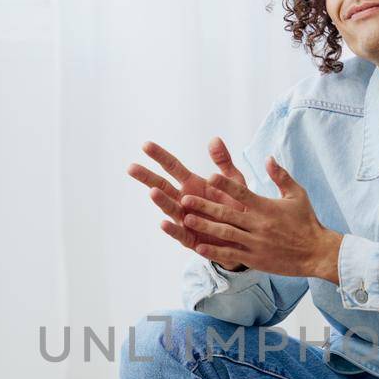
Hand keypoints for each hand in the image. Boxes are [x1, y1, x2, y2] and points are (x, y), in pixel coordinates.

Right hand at [127, 139, 248, 268]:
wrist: (247, 236)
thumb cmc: (237, 208)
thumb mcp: (233, 182)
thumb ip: (223, 162)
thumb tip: (214, 139)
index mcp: (193, 185)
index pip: (172, 167)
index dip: (160, 156)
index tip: (145, 145)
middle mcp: (184, 201)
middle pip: (162, 186)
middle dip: (147, 177)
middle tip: (131, 167)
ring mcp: (185, 220)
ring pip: (170, 209)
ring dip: (161, 201)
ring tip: (152, 191)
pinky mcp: (192, 239)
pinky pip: (180, 234)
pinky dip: (172, 229)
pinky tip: (163, 223)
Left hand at [179, 156, 342, 282]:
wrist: (317, 253)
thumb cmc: (307, 221)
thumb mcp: (297, 194)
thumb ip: (280, 176)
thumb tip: (267, 157)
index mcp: (266, 207)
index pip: (242, 193)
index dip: (225, 185)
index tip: (209, 177)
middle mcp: (258, 225)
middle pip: (227, 213)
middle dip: (204, 205)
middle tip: (184, 199)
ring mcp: (255, 243)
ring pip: (225, 233)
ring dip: (204, 226)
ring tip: (186, 219)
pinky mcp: (255, 259)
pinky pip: (231, 254)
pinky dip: (214, 251)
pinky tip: (198, 247)